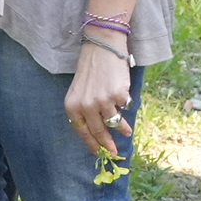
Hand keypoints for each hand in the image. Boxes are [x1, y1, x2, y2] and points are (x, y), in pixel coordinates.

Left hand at [65, 44, 135, 172]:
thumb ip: (84, 110)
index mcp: (72, 106)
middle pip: (98, 132)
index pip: (82, 132)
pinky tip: (127, 101)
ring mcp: (102, 101)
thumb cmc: (91, 69)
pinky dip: (127, 107)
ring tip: (128, 132)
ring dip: (123, 129)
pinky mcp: (117, 95)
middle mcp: (85, 106)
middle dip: (108, 144)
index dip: (92, 145)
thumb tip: (98, 132)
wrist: (102, 47)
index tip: (100, 153)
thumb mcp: (79, 91)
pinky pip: (125, 108)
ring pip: (114, 123)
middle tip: (116, 152)